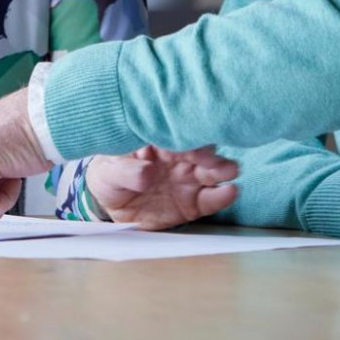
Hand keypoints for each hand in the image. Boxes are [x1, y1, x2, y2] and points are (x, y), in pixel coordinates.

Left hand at [84, 146, 239, 228]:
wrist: (112, 206)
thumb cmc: (109, 176)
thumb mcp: (108, 172)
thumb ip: (126, 171)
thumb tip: (147, 173)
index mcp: (158, 139)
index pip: (176, 133)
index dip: (186, 137)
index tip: (193, 144)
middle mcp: (179, 156)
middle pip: (201, 149)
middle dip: (210, 153)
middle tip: (216, 159)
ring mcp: (189, 178)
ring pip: (212, 170)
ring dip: (223, 169)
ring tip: (230, 171)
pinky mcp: (194, 202)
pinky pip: (211, 198)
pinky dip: (223, 196)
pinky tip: (230, 192)